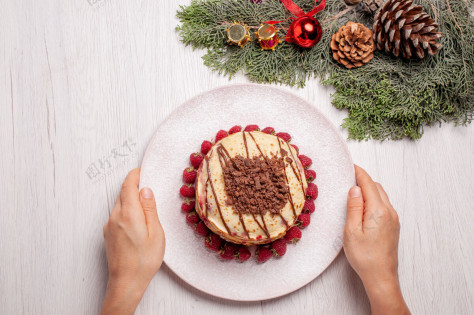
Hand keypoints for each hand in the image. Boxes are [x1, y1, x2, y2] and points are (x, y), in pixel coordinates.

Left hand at [100, 168, 164, 314]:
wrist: (126, 282)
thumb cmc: (144, 260)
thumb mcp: (155, 232)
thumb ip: (150, 209)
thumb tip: (145, 190)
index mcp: (129, 214)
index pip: (128, 186)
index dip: (134, 175)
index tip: (140, 171)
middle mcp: (115, 217)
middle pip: (122, 194)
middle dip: (133, 187)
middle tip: (147, 188)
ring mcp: (109, 226)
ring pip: (119, 205)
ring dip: (130, 201)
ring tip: (145, 209)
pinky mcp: (107, 234)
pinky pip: (117, 216)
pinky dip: (126, 212)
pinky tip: (137, 223)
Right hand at [343, 165, 409, 314]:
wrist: (381, 277)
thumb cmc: (364, 257)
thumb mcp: (351, 231)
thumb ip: (354, 207)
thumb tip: (354, 189)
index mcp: (378, 211)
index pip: (368, 184)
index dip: (359, 173)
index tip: (351, 165)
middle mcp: (390, 212)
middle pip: (377, 188)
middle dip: (364, 180)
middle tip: (349, 178)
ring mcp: (394, 219)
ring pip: (382, 196)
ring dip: (369, 190)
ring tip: (354, 192)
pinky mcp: (393, 227)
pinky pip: (384, 206)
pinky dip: (374, 200)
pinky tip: (363, 207)